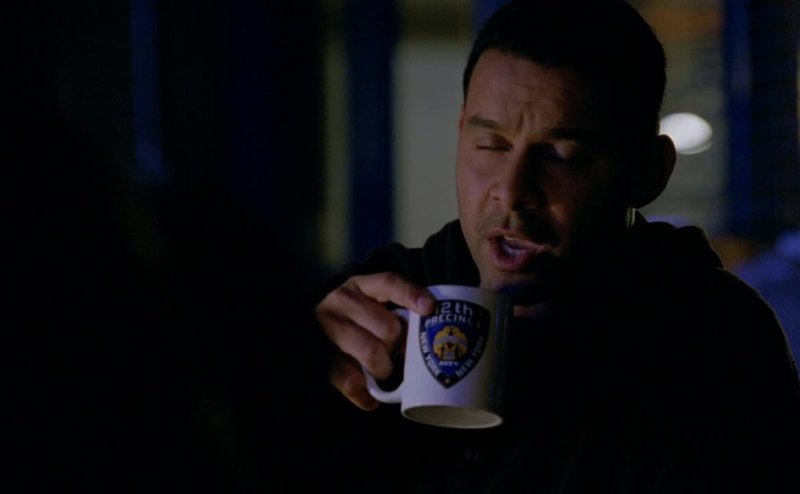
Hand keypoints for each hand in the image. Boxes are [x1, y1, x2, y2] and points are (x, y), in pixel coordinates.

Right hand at [314, 272, 434, 409]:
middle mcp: (342, 302)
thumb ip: (395, 312)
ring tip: (384, 370)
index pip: (389, 283)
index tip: (429, 308)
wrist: (312, 328)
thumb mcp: (371, 303)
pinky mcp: (320, 359)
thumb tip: (429, 337)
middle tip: (398, 352)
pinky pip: (351, 381)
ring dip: (384, 368)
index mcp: (361, 286)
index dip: (411, 295)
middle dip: (397, 344)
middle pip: (387, 327)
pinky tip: (372, 397)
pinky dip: (367, 395)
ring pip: (370, 352)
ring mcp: (328, 329)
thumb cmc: (356, 318)